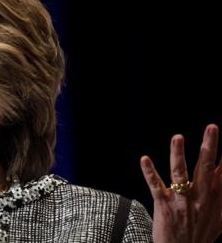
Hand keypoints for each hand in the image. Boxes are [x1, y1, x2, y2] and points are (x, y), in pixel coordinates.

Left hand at [140, 124, 220, 242]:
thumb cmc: (200, 233)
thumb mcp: (219, 216)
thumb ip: (221, 195)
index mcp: (215, 197)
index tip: (219, 134)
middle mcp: (201, 197)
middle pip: (206, 166)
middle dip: (210, 146)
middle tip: (213, 126)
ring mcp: (182, 201)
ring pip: (180, 173)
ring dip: (178, 154)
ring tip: (178, 137)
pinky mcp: (164, 205)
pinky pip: (155, 185)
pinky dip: (150, 172)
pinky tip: (144, 159)